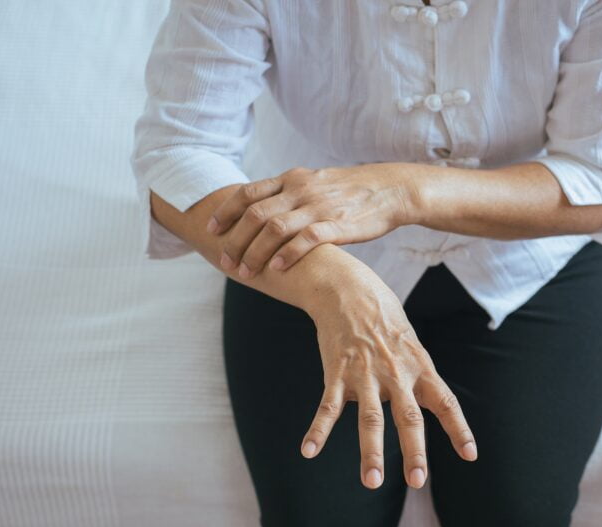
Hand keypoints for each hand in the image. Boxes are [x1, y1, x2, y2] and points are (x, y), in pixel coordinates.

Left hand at [207, 163, 416, 277]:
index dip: (225, 211)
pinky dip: (286, 254)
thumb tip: (263, 207)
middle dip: (235, 239)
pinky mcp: (337, 224)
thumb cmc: (351, 191)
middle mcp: (301, 190)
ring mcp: (318, 207)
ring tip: (245, 271)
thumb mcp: (315, 182)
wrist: (390, 189)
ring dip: (255, 252)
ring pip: (275, 228)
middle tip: (225, 259)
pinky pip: (305, 240)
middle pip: (255, 213)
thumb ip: (289, 192)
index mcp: (292, 178)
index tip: (211, 228)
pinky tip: (275, 269)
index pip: (248, 192)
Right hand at [302, 276, 478, 489]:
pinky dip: (317, 431)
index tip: (469, 455)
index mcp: (420, 368)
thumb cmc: (385, 322)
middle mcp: (396, 373)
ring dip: (371, 452)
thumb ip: (419, 380)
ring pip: (370, 419)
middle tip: (417, 481)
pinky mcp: (337, 372)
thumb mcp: (412, 346)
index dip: (458, 429)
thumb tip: (428, 411)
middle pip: (408, 417)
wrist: (349, 290)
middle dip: (413, 451)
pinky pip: (327, 407)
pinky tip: (309, 451)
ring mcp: (365, 374)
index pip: (446, 403)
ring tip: (372, 481)